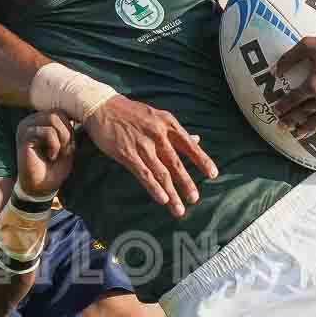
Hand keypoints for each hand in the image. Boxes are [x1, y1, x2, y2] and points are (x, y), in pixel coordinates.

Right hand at [15, 110, 77, 196]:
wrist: (41, 187)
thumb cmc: (55, 167)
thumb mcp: (68, 145)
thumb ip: (70, 128)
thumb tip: (81, 112)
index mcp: (40, 120)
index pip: (61, 110)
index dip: (70, 127)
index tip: (70, 146)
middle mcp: (31, 120)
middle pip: (58, 112)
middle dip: (67, 132)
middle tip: (66, 150)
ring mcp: (26, 127)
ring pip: (54, 118)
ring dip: (63, 138)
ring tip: (59, 153)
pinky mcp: (24, 136)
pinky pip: (48, 131)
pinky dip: (55, 145)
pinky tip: (51, 157)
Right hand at [82, 96, 216, 217]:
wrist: (102, 107)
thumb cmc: (131, 113)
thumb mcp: (157, 117)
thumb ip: (176, 131)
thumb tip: (197, 140)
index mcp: (167, 124)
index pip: (189, 145)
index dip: (202, 160)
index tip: (213, 174)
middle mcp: (158, 134)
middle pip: (176, 163)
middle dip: (186, 182)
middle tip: (194, 199)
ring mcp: (142, 144)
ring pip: (161, 172)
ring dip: (172, 192)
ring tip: (179, 209)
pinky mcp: (127, 153)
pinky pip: (144, 174)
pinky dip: (154, 188)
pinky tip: (163, 200)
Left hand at [273, 31, 315, 136]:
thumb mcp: (307, 45)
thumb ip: (288, 58)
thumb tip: (273, 72)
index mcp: (314, 84)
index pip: (293, 99)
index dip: (283, 106)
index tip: (276, 111)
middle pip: (304, 111)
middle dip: (290, 119)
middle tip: (281, 126)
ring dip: (309, 127)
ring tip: (299, 134)